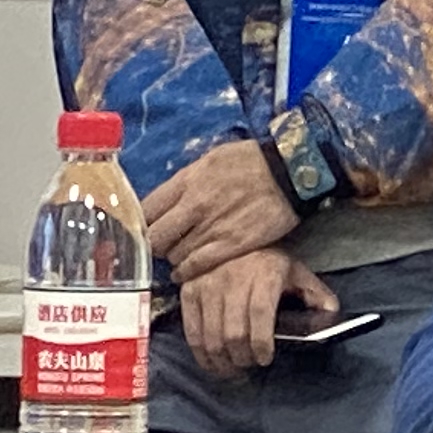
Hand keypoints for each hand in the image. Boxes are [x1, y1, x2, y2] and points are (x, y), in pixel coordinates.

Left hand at [143, 138, 300, 277]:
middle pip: (156, 238)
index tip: (148, 228)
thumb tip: (166, 202)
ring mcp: (212, 228)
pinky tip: (186, 272)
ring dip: (174, 258)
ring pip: (175, 255)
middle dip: (156, 244)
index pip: (146, 211)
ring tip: (181, 256)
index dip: (143, 224)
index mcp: (187, 181)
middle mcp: (194, 206)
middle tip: (164, 245)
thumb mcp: (210, 160)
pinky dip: (187, 272)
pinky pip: (197, 265)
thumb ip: (185, 182)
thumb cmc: (250, 161)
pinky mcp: (231, 245)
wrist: (290, 172)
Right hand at [180, 250, 331, 375]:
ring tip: (233, 369)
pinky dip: (200, 353)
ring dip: (222, 360)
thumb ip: (316, 294)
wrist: (232, 235)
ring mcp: (207, 287)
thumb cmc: (269, 260)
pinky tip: (212, 362)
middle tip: (250, 365)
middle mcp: (233, 281)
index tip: (265, 358)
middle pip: (234, 332)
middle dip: (242, 357)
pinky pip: (191, 331)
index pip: (260, 315)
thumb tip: (332, 315)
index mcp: (265, 275)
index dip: (261, 343)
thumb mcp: (297, 271)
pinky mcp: (189, 292)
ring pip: (211, 336)